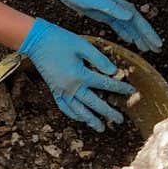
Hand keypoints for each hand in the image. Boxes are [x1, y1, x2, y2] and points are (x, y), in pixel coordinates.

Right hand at [18, 19, 133, 131]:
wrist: (36, 41)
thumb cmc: (60, 40)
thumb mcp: (83, 45)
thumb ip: (99, 59)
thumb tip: (113, 72)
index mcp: (80, 74)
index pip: (105, 84)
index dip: (119, 88)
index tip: (131, 91)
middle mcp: (71, 86)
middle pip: (93, 103)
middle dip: (108, 112)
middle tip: (119, 120)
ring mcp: (61, 90)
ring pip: (78, 110)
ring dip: (90, 119)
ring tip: (100, 127)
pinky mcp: (53, 89)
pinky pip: (63, 106)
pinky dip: (72, 114)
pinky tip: (79, 118)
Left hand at [52, 0, 162, 52]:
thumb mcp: (95, 0)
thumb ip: (112, 8)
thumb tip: (130, 16)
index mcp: (118, 4)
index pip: (138, 21)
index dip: (148, 33)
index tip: (157, 43)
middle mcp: (118, 7)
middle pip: (136, 25)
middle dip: (147, 37)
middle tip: (157, 50)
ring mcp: (110, 10)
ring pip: (128, 26)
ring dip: (138, 37)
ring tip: (146, 48)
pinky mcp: (102, 13)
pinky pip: (118, 26)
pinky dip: (125, 33)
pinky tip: (129, 40)